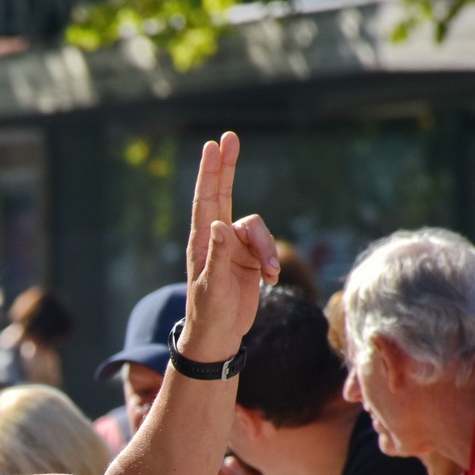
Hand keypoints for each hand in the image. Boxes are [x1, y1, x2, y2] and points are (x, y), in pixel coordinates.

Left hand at [179, 133, 279, 362]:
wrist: (219, 336)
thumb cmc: (210, 313)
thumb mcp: (213, 286)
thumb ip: (218, 255)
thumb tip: (219, 224)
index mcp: (203, 241)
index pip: (206, 199)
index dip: (210, 172)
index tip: (213, 145)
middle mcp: (217, 239)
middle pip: (223, 194)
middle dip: (227, 167)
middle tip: (229, 137)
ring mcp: (234, 247)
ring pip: (257, 229)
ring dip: (267, 249)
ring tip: (268, 274)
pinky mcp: (250, 259)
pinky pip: (267, 248)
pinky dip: (272, 262)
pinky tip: (270, 280)